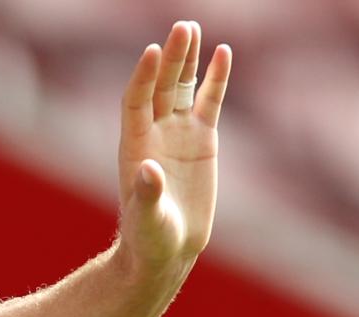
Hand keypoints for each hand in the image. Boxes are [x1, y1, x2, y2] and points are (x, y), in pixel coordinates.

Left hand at [116, 21, 230, 279]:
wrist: (166, 247)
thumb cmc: (149, 237)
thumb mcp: (148, 219)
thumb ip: (147, 195)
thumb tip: (150, 170)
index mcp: (134, 145)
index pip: (136, 101)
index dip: (143, 77)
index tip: (151, 51)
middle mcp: (154, 132)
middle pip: (161, 86)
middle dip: (171, 58)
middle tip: (182, 27)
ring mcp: (178, 133)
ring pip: (183, 87)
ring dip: (188, 60)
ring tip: (193, 29)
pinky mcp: (202, 140)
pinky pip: (210, 101)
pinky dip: (216, 78)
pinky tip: (223, 53)